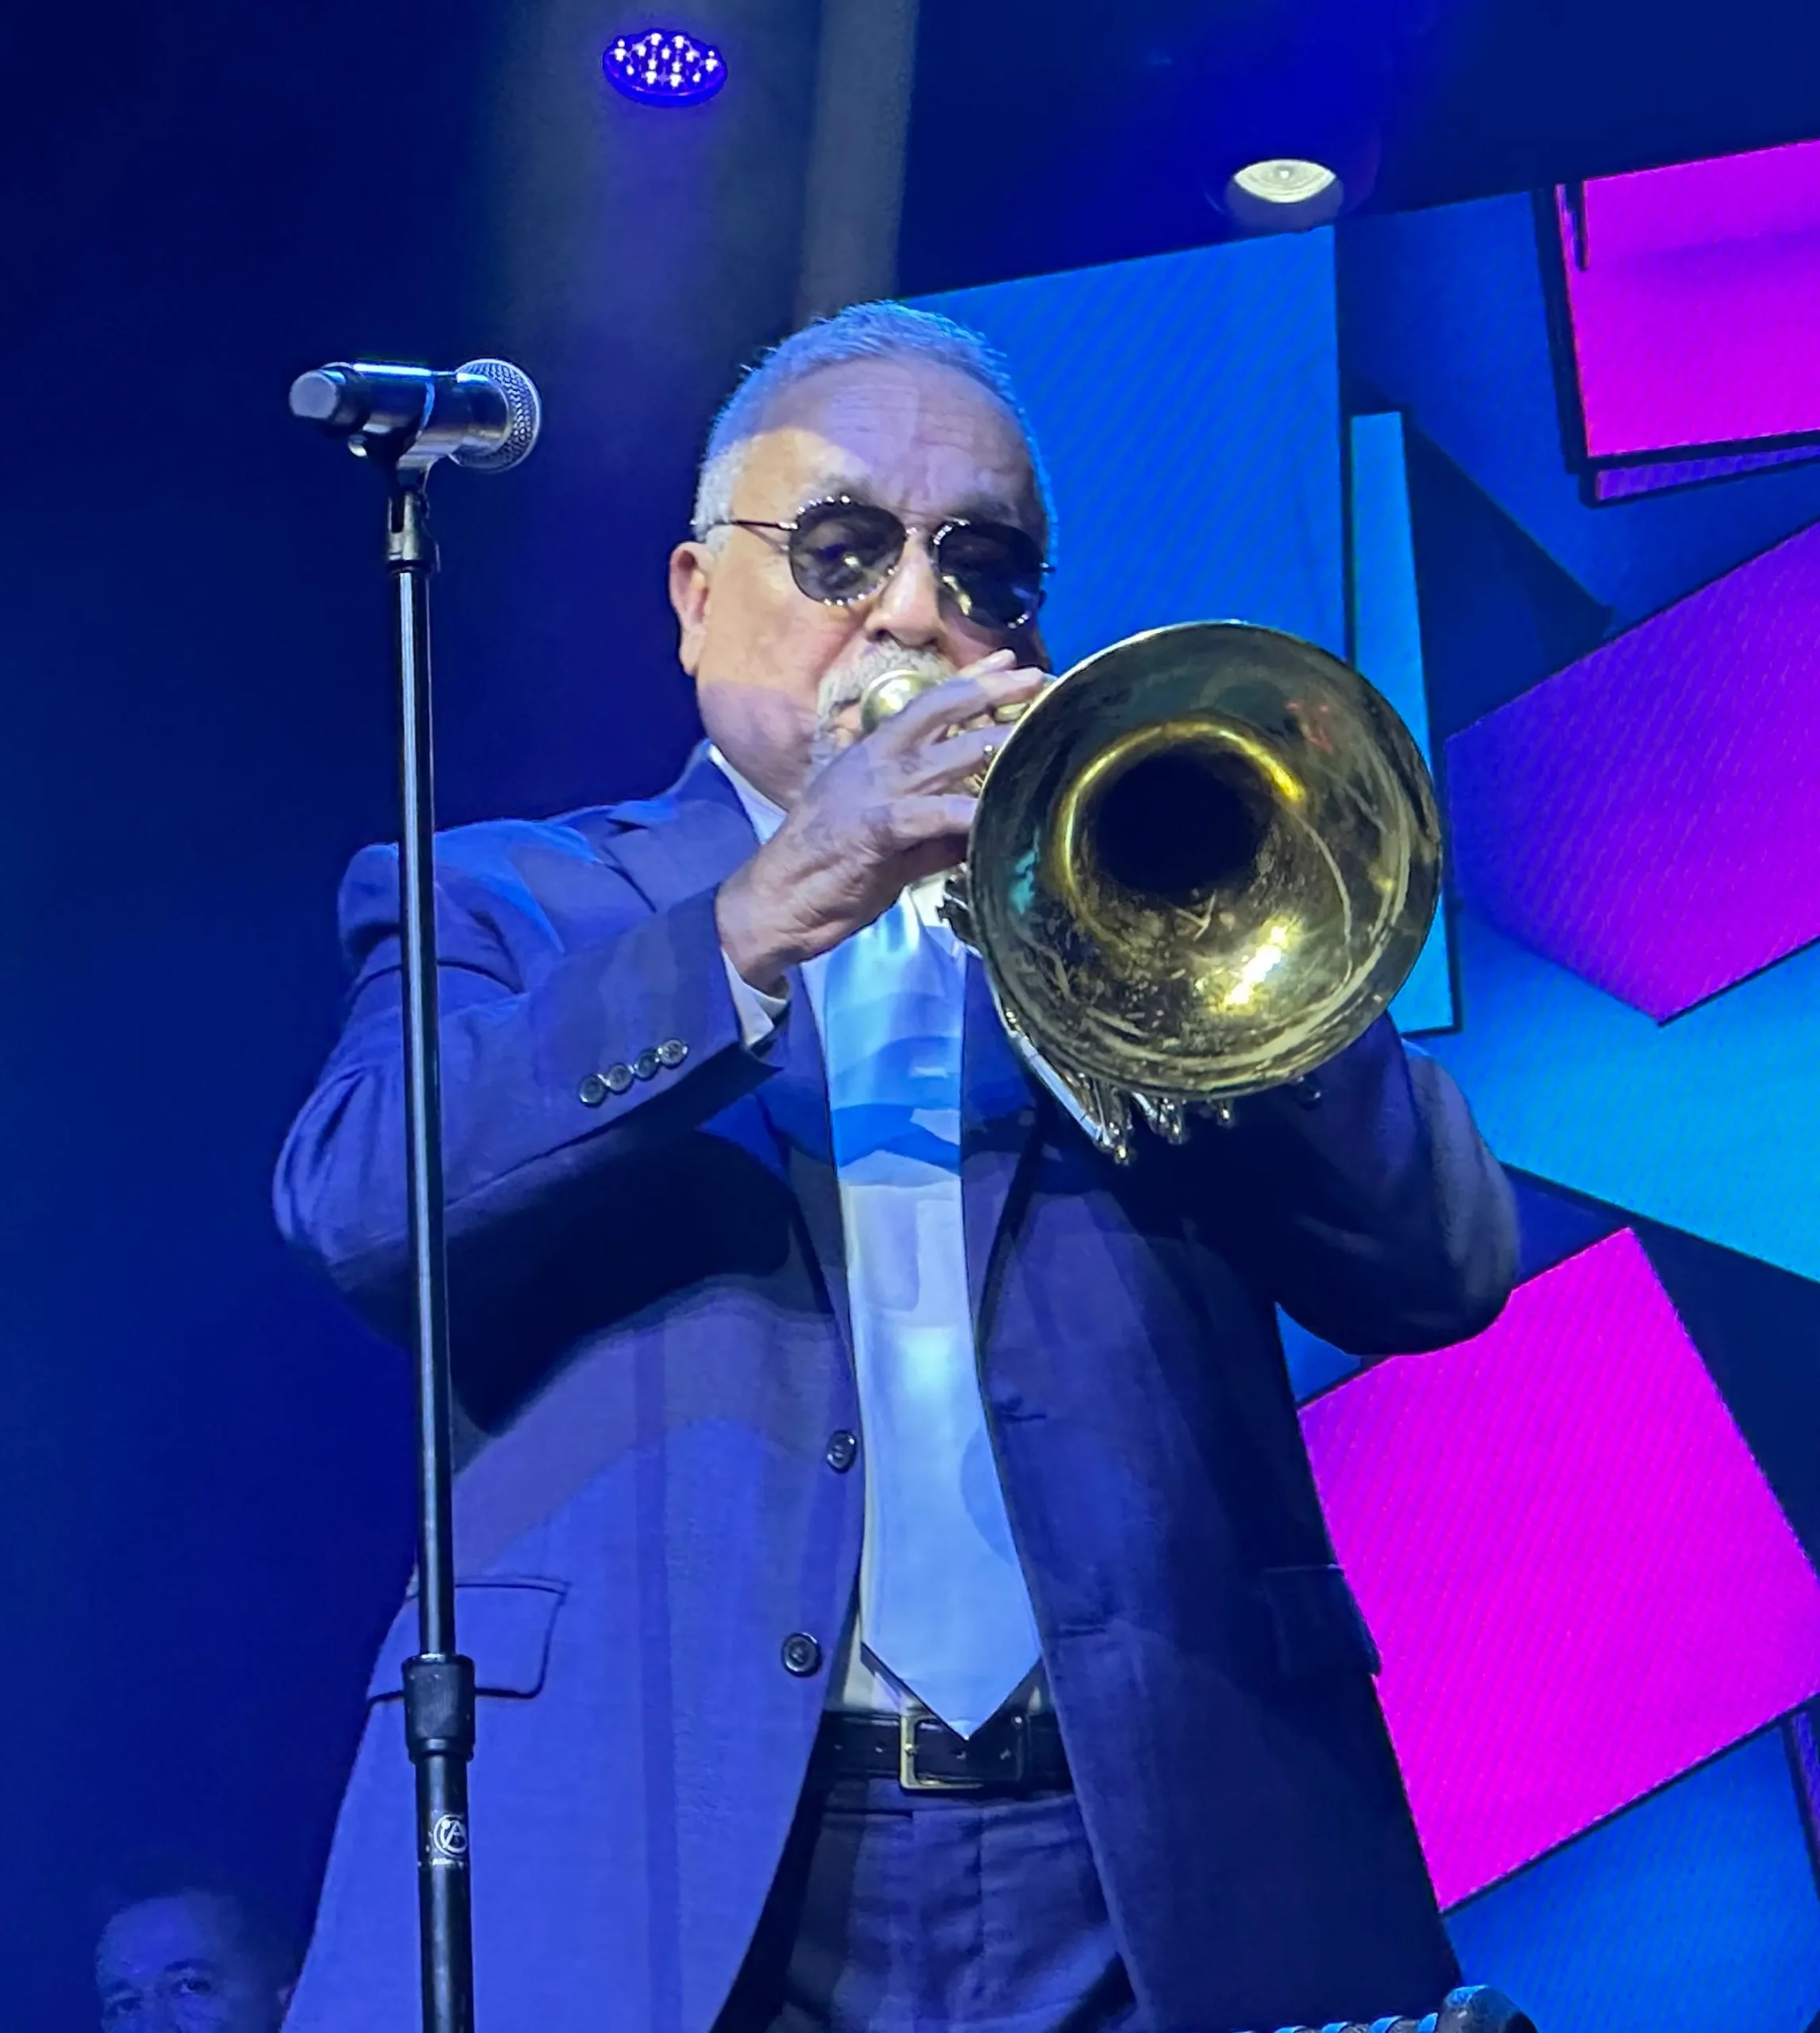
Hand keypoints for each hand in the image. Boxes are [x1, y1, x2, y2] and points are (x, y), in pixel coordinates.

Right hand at [716, 651, 1045, 990]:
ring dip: (995, 744)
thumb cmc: (828, 873)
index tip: (1010, 662)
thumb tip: (977, 827)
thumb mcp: (890, 842)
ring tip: (1037, 733)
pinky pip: (932, 814)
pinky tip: (997, 813)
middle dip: (994, 694)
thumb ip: (935, 830)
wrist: (777, 903)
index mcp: (873, 755)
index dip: (971, 682)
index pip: (929, 705)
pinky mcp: (875, 827)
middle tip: (1039, 679)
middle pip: (942, 712)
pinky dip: (967, 813)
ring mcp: (875, 791)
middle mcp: (876, 761)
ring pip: (945, 756)